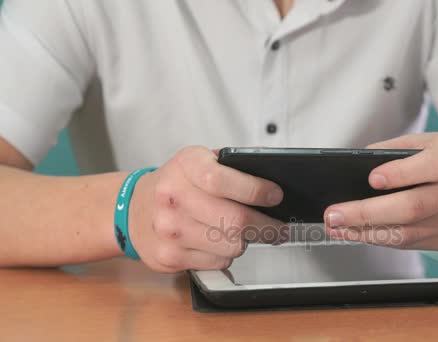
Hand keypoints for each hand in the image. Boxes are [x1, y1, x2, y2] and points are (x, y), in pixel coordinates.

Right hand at [129, 146, 287, 272]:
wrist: (133, 210)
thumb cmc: (176, 184)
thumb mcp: (197, 161)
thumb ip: (230, 168)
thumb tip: (269, 185)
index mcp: (185, 167)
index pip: (223, 181)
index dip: (256, 191)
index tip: (275, 196)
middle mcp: (173, 197)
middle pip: (235, 220)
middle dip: (266, 226)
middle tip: (277, 227)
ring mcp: (169, 230)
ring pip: (231, 245)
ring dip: (245, 241)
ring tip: (243, 233)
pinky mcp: (169, 257)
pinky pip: (218, 262)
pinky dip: (226, 254)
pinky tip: (217, 243)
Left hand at [324, 132, 437, 251]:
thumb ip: (400, 148)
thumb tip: (358, 162)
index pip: (434, 166)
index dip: (402, 174)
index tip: (371, 179)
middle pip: (414, 208)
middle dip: (367, 214)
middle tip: (334, 215)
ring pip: (411, 233)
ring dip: (368, 233)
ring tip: (339, 228)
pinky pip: (417, 244)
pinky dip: (387, 240)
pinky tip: (365, 235)